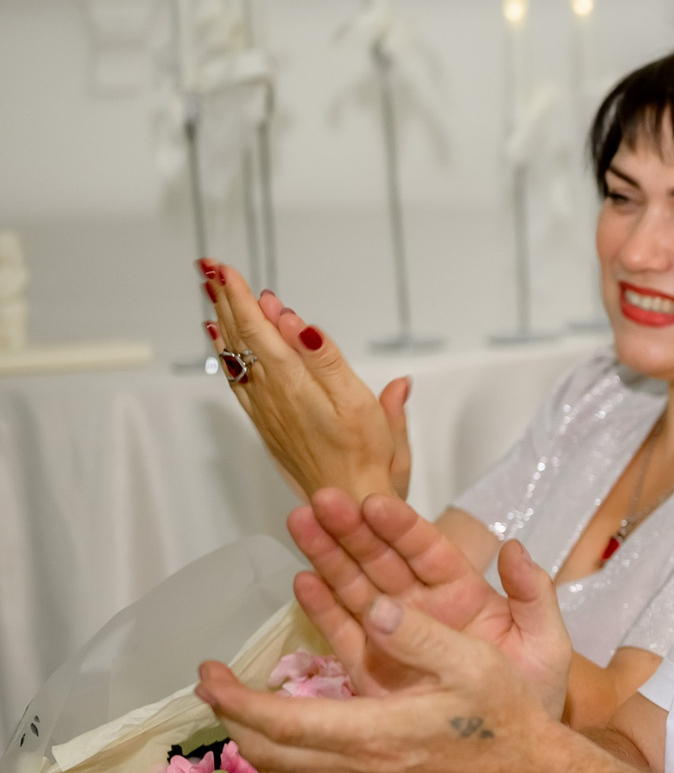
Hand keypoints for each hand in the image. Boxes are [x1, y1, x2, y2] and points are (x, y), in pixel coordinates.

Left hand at [199, 593, 561, 772]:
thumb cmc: (504, 720)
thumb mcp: (474, 662)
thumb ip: (419, 633)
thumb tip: (374, 605)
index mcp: (373, 733)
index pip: (277, 722)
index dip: (232, 697)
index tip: (209, 670)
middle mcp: (358, 772)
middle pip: (266, 752)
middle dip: (230, 717)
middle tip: (215, 683)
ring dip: (252, 741)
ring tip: (241, 708)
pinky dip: (281, 764)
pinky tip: (286, 742)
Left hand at [204, 260, 413, 500]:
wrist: (347, 502)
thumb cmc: (364, 455)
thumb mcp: (359, 403)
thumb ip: (326, 360)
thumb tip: (297, 323)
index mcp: (294, 384)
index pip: (259, 330)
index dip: (242, 299)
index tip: (226, 271)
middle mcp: (271, 394)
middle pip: (242, 338)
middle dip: (226, 301)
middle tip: (210, 270)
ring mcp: (265, 409)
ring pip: (236, 356)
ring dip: (224, 322)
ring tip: (214, 296)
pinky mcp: (267, 422)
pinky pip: (237, 379)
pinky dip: (227, 354)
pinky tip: (223, 343)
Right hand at [289, 489, 573, 717]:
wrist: (514, 759)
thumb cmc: (536, 698)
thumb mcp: (546, 645)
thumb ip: (534, 596)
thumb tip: (515, 547)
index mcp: (465, 596)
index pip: (428, 552)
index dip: (401, 527)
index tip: (374, 503)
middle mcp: (425, 608)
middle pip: (383, 561)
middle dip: (353, 531)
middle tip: (322, 500)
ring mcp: (395, 636)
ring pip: (357, 588)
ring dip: (329, 556)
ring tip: (300, 522)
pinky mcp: (372, 668)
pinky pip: (344, 632)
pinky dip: (323, 607)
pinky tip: (302, 581)